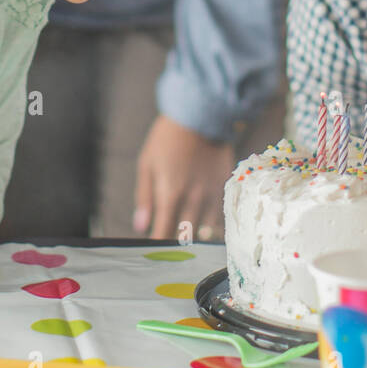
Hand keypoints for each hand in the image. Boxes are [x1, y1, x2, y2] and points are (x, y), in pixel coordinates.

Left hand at [133, 115, 234, 241]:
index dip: (159, 245)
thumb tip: (140, 226)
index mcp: (171, 194)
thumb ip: (144, 197)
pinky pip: (220, 215)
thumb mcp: (147, 164)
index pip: (164, 232)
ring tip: (188, 236)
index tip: (155, 253)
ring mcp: (212, 194)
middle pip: (185, 235)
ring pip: (206, 229)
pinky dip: (211, 222)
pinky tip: (204, 221)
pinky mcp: (226, 187)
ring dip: (195, 234)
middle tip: (170, 246)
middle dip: (176, 242)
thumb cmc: (167, 139)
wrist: (201, 115)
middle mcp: (194, 199)